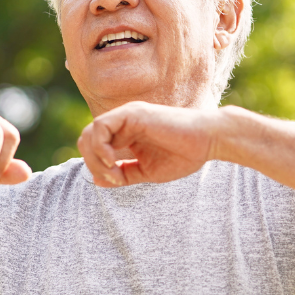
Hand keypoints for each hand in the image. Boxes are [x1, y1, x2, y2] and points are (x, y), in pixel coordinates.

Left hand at [77, 101, 219, 186]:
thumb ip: (123, 174)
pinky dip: (100, 147)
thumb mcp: (147, 172)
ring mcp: (126, 116)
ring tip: (113, 170)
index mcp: (126, 134)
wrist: (208, 141)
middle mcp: (123, 122)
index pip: (94, 147)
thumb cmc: (183, 156)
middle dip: (92, 163)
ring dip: (95, 157)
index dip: (97, 166)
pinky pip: (100, 126)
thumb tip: (95, 180)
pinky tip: (114, 161)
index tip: (117, 181)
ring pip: (90, 133)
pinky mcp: (132, 113)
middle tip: (114, 178)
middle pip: (87, 139)